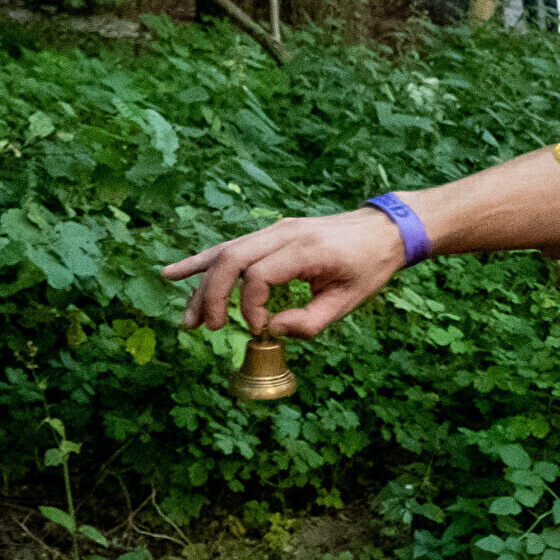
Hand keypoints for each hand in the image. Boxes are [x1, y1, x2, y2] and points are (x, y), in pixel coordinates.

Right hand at [164, 207, 406, 337]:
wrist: (385, 229)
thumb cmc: (369, 266)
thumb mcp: (349, 300)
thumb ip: (310, 321)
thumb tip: (271, 330)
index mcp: (306, 249)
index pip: (259, 276)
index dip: (251, 307)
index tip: (260, 328)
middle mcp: (286, 233)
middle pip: (232, 260)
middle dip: (212, 296)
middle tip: (207, 328)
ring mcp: (276, 228)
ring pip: (226, 252)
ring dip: (201, 284)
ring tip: (186, 317)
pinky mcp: (272, 232)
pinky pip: (232, 246)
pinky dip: (204, 261)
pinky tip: (175, 273)